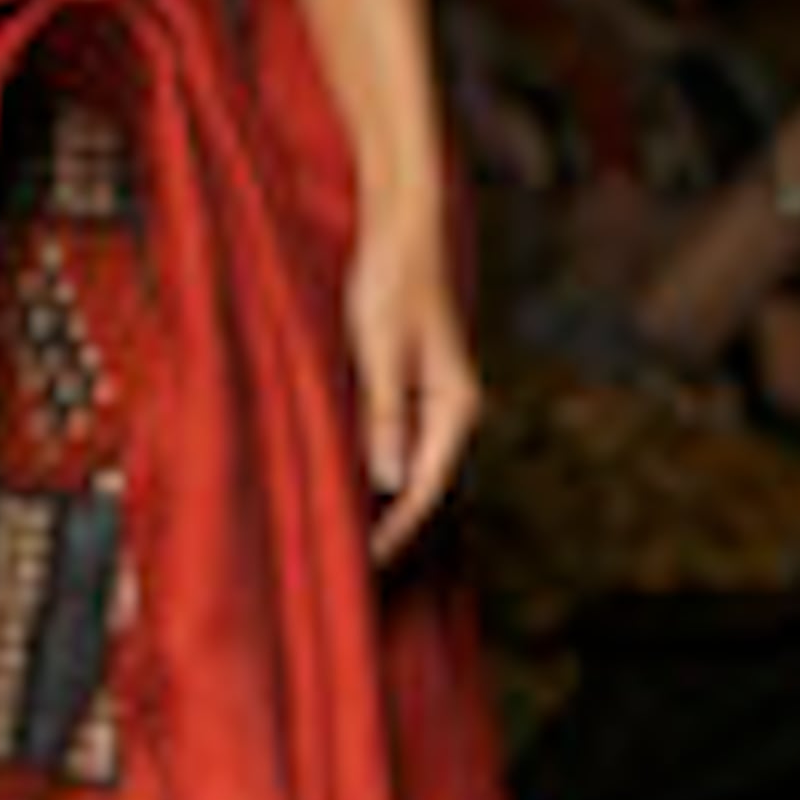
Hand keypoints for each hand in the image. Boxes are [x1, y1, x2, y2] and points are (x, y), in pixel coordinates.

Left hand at [347, 199, 480, 562]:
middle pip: (423, 486)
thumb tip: (388, 482)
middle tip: (349, 570)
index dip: (395, 532)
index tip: (362, 564)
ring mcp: (436, 402)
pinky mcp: (415, 389)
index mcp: (454, 407)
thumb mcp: (380, 348)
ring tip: (344, 540)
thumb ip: (383, 414)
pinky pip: (398, 443)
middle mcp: (454, 411)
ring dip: (382, 502)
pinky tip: (350, 487)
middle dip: (389, 527)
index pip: (424, 489)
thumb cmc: (391, 282)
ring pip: (409, 467)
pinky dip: (376, 469)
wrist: (404, 230)